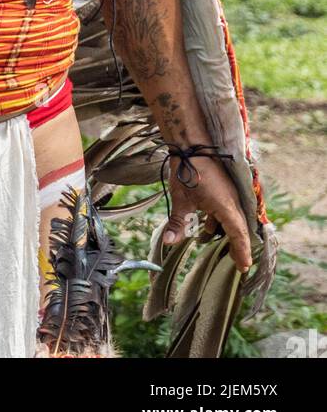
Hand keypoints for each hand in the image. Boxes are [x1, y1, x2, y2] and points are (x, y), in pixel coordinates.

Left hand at [162, 153, 252, 273]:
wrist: (191, 144)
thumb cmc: (187, 171)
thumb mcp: (181, 199)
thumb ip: (178, 223)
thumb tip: (168, 242)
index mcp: (226, 207)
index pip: (239, 235)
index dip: (242, 251)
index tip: (244, 267)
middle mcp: (233, 201)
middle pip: (240, 228)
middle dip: (239, 246)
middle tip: (239, 263)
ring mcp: (230, 193)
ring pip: (234, 218)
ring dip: (230, 233)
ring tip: (226, 248)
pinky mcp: (224, 187)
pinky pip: (227, 208)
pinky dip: (221, 220)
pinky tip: (208, 226)